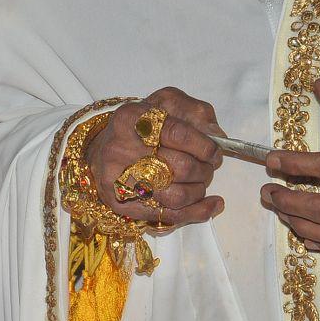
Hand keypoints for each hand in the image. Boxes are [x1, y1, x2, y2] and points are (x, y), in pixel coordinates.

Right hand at [84, 87, 224, 227]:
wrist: (102, 149)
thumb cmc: (141, 126)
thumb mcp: (166, 104)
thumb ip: (195, 112)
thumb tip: (217, 136)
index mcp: (133, 118)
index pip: (178, 134)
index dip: (204, 146)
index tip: (214, 151)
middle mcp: (121, 149)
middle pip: (180, 167)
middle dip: (205, 169)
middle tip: (208, 166)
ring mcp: (119, 180)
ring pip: (176, 196)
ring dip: (199, 191)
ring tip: (201, 182)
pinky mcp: (122, 205)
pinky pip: (168, 216)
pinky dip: (197, 213)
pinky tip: (211, 205)